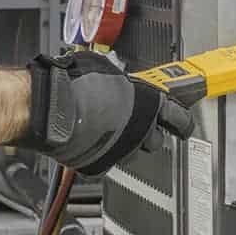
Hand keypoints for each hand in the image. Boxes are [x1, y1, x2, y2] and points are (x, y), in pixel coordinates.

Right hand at [15, 52, 194, 175]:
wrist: (52, 106)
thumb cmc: (76, 84)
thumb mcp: (107, 70)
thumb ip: (123, 83)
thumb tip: (120, 82)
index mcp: (149, 105)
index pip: (180, 118)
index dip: (182, 120)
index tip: (183, 121)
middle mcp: (140, 131)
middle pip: (156, 139)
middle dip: (148, 131)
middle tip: (136, 120)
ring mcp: (122, 151)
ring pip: (132, 151)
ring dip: (125, 141)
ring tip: (107, 126)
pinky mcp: (101, 164)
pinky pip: (108, 160)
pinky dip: (103, 151)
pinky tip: (91, 138)